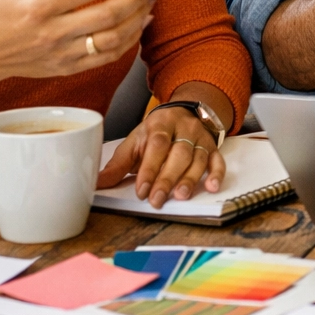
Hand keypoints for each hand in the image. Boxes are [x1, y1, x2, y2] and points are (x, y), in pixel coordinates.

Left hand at [96, 104, 226, 207]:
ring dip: (190, 178)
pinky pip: (218, 160)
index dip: (149, 168)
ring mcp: (200, 138)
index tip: (141, 190)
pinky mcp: (213, 148)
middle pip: (178, 153)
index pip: (157, 145)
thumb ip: (117, 164)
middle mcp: (183, 129)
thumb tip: (96, 184)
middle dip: (167, 178)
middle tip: (157, 200)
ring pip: (198, 158)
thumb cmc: (154, 133)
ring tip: (181, 196)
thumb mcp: (134, 143)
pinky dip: (217, 174)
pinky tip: (212, 187)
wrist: (182, 114)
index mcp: (160, 124)